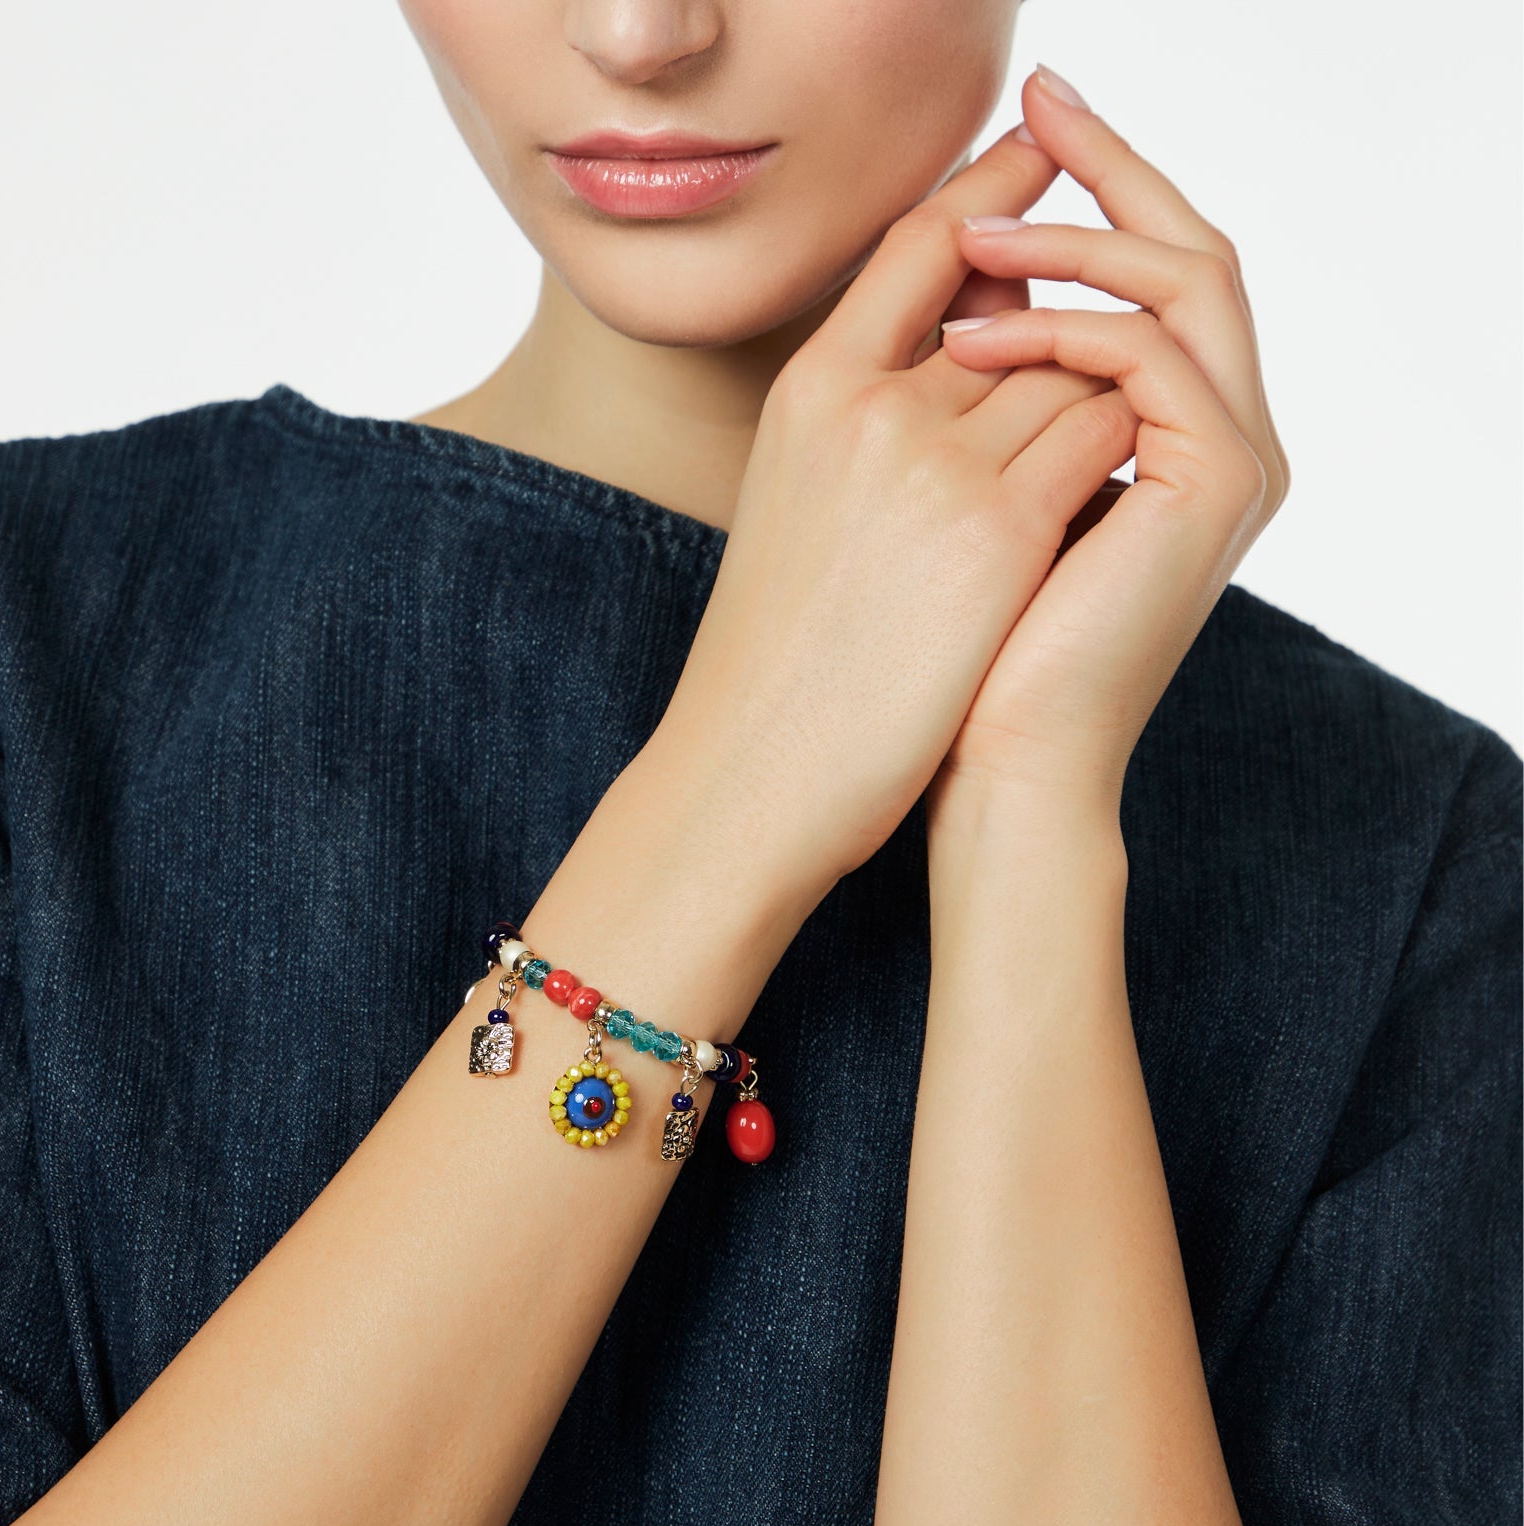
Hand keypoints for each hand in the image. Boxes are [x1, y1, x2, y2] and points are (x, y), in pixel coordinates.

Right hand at [653, 123, 1131, 894]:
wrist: (756, 773)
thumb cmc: (777, 660)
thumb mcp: (797, 510)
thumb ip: (866, 429)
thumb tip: (959, 377)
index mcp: (807, 392)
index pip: (919, 242)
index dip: (995, 189)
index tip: (1047, 166)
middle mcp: (865, 402)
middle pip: (1013, 294)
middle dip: (1071, 312)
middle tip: (1111, 348)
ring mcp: (932, 461)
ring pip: (1073, 359)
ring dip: (1106, 388)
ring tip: (1116, 441)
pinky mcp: (998, 530)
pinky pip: (1103, 430)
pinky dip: (1126, 444)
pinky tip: (1124, 491)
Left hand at [926, 66, 1290, 829]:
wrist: (995, 762)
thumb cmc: (966, 642)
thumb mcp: (978, 483)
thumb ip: (1003, 387)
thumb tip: (964, 277)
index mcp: (1172, 434)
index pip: (1149, 276)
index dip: (1089, 194)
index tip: (1013, 132)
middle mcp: (1221, 434)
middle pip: (1190, 250)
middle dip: (1109, 165)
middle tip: (1039, 92)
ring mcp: (1233, 457)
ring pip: (1187, 280)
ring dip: (1075, 240)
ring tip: (969, 231)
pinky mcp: (1219, 482)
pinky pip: (1155, 352)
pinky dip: (1065, 328)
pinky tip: (970, 340)